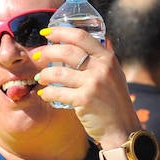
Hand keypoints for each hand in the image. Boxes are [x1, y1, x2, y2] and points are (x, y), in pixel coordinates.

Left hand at [32, 27, 138, 147]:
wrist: (122, 128)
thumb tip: (90, 41)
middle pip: (66, 51)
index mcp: (108, 58)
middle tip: (37, 56)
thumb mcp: (115, 75)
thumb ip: (102, 60)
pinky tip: (44, 94)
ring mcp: (93, 84)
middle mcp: (101, 68)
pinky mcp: (84, 100)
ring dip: (45, 74)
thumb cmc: (116, 102)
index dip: (60, 31)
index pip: (81, 37)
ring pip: (58, 73)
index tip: (46, 32)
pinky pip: (57, 93)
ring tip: (40, 77)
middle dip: (46, 52)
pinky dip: (47, 93)